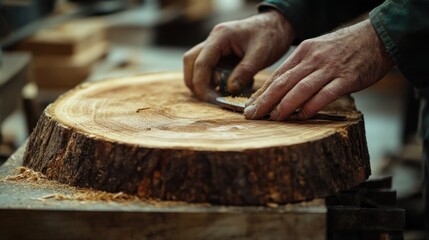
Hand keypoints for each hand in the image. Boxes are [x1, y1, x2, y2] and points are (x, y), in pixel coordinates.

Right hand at [183, 10, 295, 102]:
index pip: (201, 63)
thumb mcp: (261, 54)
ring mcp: (215, 47)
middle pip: (191, 63)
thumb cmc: (271, 35)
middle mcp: (213, 40)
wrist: (278, 25)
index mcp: (220, 37)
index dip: (201, 84)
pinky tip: (231, 87)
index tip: (211, 100)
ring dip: (204, 83)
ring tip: (222, 94)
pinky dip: (215, 81)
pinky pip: (210, 69)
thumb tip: (231, 89)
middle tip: (211, 99)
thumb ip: (245, 71)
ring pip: (197, 66)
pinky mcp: (220, 55)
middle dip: (196, 84)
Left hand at [244, 19, 393, 119]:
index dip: (262, 93)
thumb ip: (301, 68)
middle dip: (265, 101)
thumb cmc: (344, 48)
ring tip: (273, 118)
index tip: (250, 106)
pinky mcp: (347, 78)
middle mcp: (313, 59)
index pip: (277, 75)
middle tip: (252, 115)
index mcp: (303, 52)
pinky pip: (325, 94)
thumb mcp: (317, 51)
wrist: (376, 37)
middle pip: (283, 82)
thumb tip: (281, 89)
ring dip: (285, 105)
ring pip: (301, 88)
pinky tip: (302, 116)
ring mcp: (329, 69)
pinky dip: (312, 106)